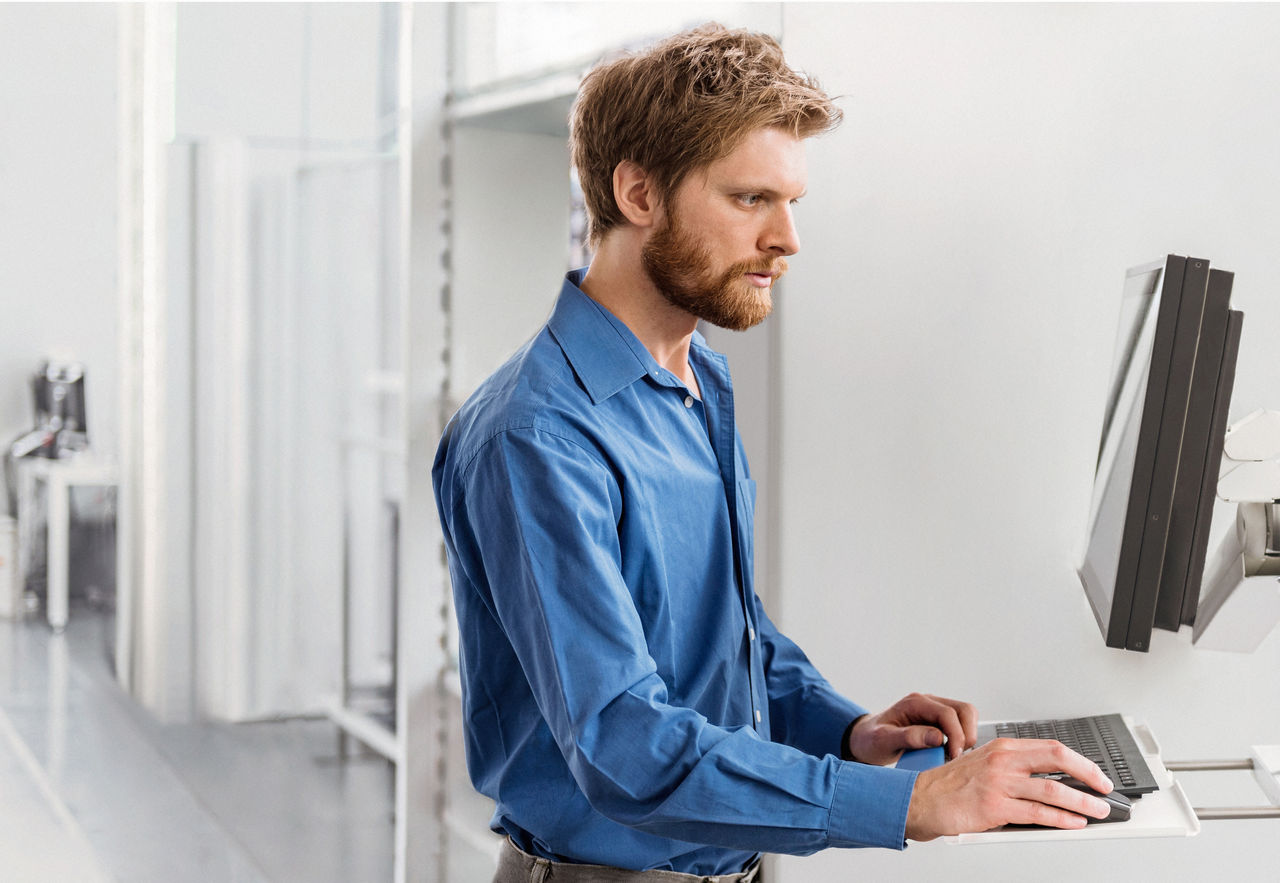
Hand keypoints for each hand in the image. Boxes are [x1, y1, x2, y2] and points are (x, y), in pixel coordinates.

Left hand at [847, 693, 976, 764]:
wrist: (865, 740)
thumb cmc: (871, 739)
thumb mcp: (883, 740)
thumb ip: (909, 737)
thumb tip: (938, 738)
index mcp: (914, 703)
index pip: (947, 713)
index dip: (956, 735)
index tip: (954, 756)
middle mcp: (927, 702)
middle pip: (964, 710)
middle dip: (967, 734)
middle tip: (956, 756)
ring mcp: (934, 710)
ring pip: (966, 716)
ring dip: (966, 736)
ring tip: (953, 755)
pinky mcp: (938, 721)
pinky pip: (960, 725)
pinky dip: (962, 738)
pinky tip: (950, 753)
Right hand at [904, 738, 1115, 840]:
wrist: (921, 799)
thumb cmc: (950, 785)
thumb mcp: (983, 764)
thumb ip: (1013, 767)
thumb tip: (1048, 779)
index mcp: (1002, 747)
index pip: (1051, 747)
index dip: (1080, 760)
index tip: (1096, 773)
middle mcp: (1002, 760)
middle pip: (1057, 759)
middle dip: (1088, 774)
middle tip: (1104, 787)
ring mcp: (999, 783)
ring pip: (1053, 789)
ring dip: (1082, 802)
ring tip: (1097, 810)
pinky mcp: (995, 807)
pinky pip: (1037, 813)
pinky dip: (1062, 819)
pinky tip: (1074, 822)